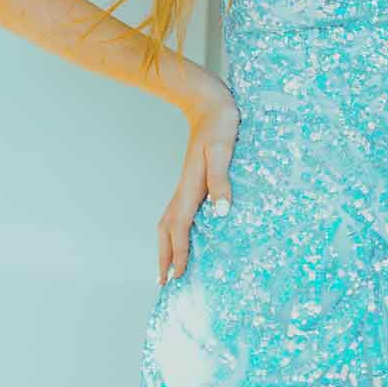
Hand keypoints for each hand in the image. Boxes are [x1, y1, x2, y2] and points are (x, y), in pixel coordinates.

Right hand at [156, 80, 239, 286]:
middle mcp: (185, 189)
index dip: (179, 252)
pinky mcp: (192, 181)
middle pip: (167, 229)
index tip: (177, 276)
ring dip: (166, 246)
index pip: (181, 227)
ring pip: (169, 222)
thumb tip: (221, 211)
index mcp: (191, 186)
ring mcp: (186, 185)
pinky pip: (178, 214)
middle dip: (165, 257)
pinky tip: (183, 237)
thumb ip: (221, 179)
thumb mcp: (223, 149)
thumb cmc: (220, 123)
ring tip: (167, 268)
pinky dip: (175, 232)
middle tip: (164, 284)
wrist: (209, 102)